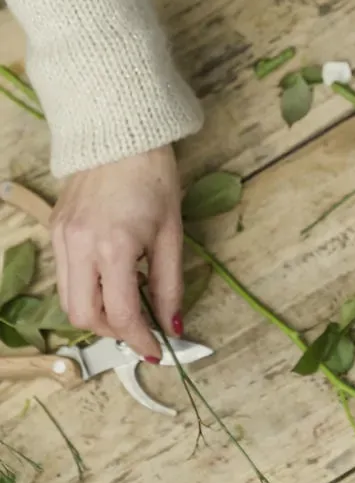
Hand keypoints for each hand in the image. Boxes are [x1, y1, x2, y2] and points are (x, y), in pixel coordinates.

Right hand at [51, 147, 183, 359]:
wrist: (121, 132)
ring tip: (125, 301)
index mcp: (114, 247)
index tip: (156, 349)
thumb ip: (170, 285)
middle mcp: (79, 246)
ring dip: (96, 311)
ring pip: (67, 299)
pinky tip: (109, 274)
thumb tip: (173, 325)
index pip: (121, 315)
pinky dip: (85, 286)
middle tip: (140, 327)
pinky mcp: (54, 228)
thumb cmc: (153, 177)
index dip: (140, 339)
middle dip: (113, 331)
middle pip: (83, 316)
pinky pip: (64, 274)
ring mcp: (61, 237)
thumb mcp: (172, 233)